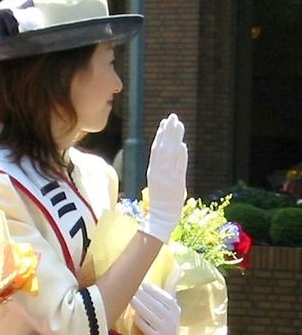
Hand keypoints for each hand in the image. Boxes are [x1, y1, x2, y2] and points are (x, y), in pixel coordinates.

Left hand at [131, 268, 180, 334]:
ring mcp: (166, 331)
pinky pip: (147, 329)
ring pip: (151, 316)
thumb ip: (172, 286)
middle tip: (132, 289)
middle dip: (144, 297)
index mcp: (175, 309)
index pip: (166, 298)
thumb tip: (180, 268)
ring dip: (140, 307)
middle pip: (157, 306)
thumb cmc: (165, 318)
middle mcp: (172, 320)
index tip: (142, 284)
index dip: (154, 291)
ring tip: (130, 299)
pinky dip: (140, 322)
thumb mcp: (170, 304)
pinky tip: (133, 315)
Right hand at [141, 113, 187, 243]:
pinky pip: (178, 166)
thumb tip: (175, 150)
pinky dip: (180, 155)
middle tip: (173, 117)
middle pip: (163, 147)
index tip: (164, 123)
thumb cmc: (161, 201)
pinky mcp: (176, 183)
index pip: (156, 149)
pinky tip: (182, 145)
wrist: (161, 217)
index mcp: (152, 171)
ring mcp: (167, 177)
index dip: (161, 135)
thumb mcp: (158, 182)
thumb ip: (163, 168)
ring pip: (171, 154)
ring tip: (178, 125)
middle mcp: (158, 172)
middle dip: (168, 131)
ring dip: (175, 138)